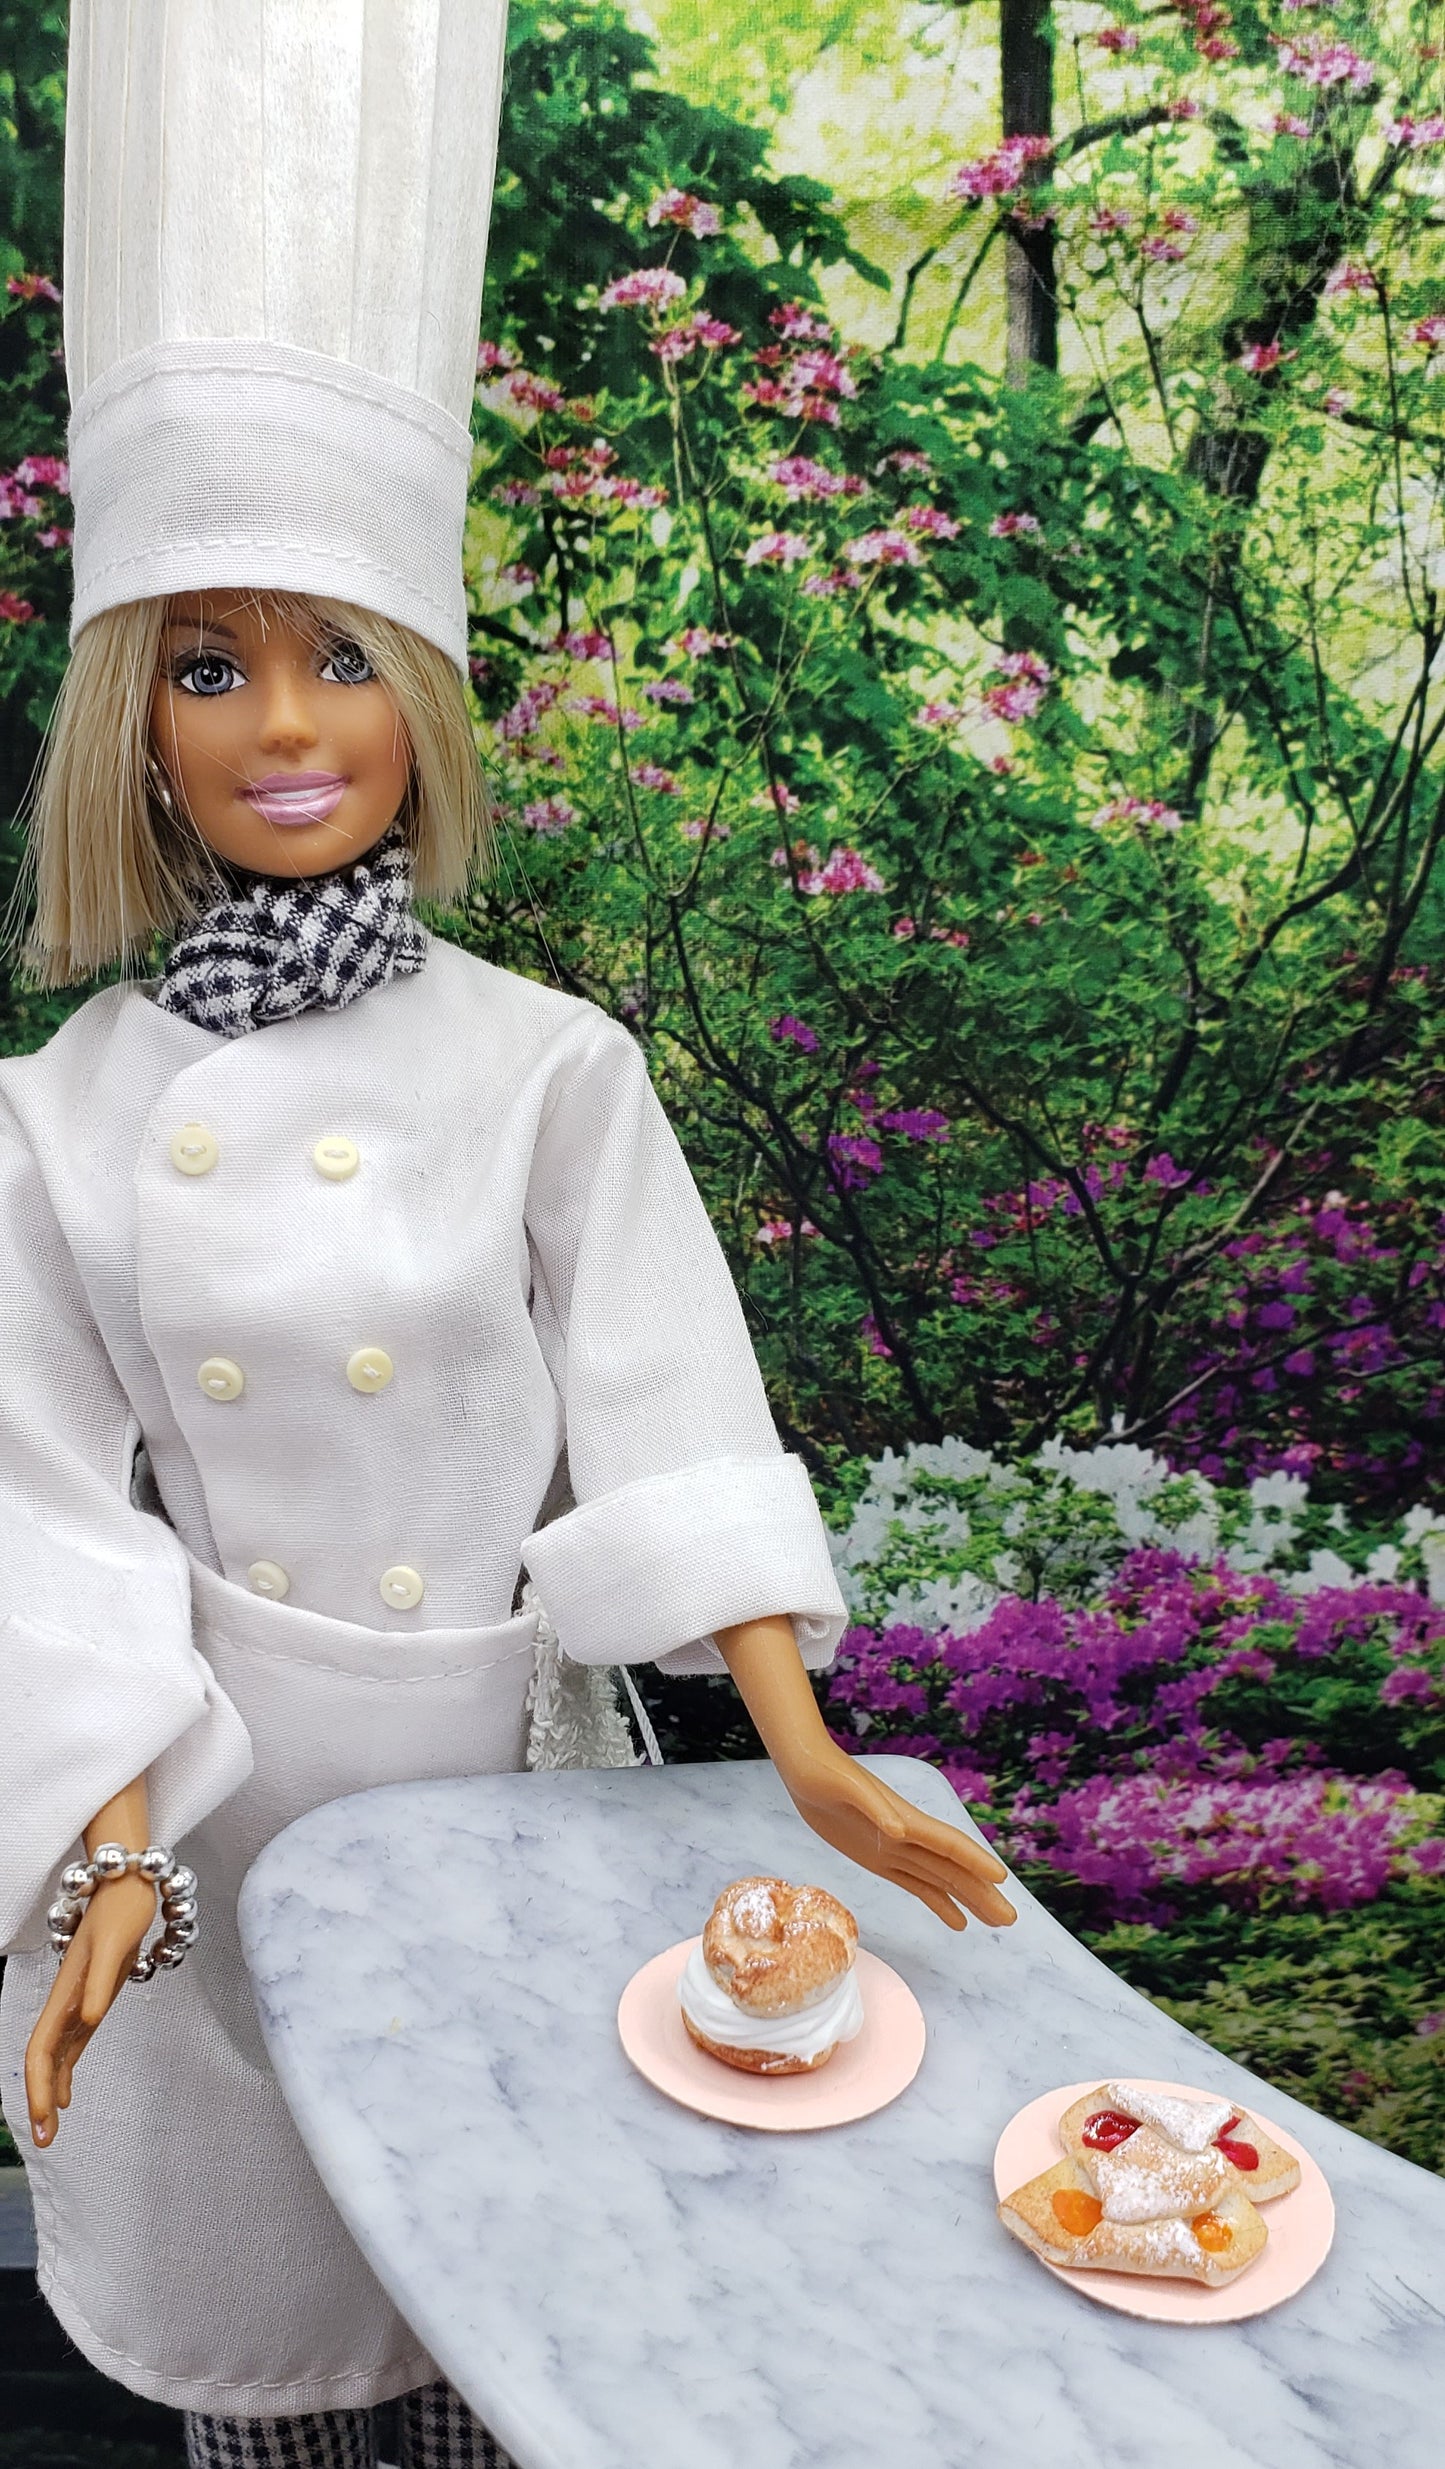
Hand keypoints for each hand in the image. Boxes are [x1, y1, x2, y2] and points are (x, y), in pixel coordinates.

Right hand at [24, 1873, 157, 2146]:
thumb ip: (98, 1983)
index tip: (44, 2116)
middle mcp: (66, 2002)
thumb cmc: (121, 1910)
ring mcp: (77, 2003)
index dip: (39, 2084)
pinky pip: (71, 2045)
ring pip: (56, 2057)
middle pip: (44, 2059)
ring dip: (51, 2093)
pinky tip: (68, 2095)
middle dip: (40, 2100)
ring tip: (51, 2131)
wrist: (128, 1885)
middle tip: (45, 2141)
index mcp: (65, 1993)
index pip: (42, 2049)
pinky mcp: (92, 1999)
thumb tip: (87, 2021)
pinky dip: (66, 2072)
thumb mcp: (115, 1944)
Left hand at [713, 1612, 1016, 1932]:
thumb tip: (898, 1831)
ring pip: (941, 1879)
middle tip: (1009, 1919)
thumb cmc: (824, 1771)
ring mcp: (895, 1848)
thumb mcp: (845, 1785)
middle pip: (952, 1868)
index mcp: (905, 1819)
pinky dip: (938, 1902)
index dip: (974, 1860)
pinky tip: (957, 1920)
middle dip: (981, 1892)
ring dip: (968, 1899)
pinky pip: (916, 1884)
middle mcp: (908, 1836)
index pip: (948, 1843)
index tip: (1000, 1879)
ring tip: (996, 1922)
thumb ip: (873, 1806)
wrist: (806, 1769)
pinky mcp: (878, 1858)